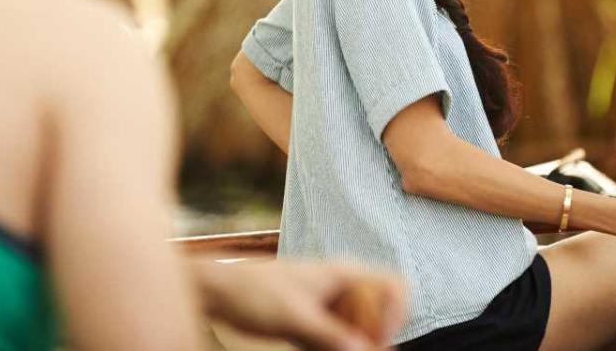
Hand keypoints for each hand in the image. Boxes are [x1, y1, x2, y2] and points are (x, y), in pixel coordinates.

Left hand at [197, 257, 405, 350]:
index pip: (395, 285)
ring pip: (360, 328)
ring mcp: (330, 302)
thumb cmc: (253, 293)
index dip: (396, 314)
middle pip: (381, 312)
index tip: (379, 340)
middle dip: (374, 338)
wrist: (219, 290)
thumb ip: (330, 335)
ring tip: (318, 347)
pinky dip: (332, 349)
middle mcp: (343, 284)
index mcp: (344, 272)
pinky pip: (339, 338)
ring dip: (351, 345)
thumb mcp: (294, 317)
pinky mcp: (317, 318)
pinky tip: (307, 347)